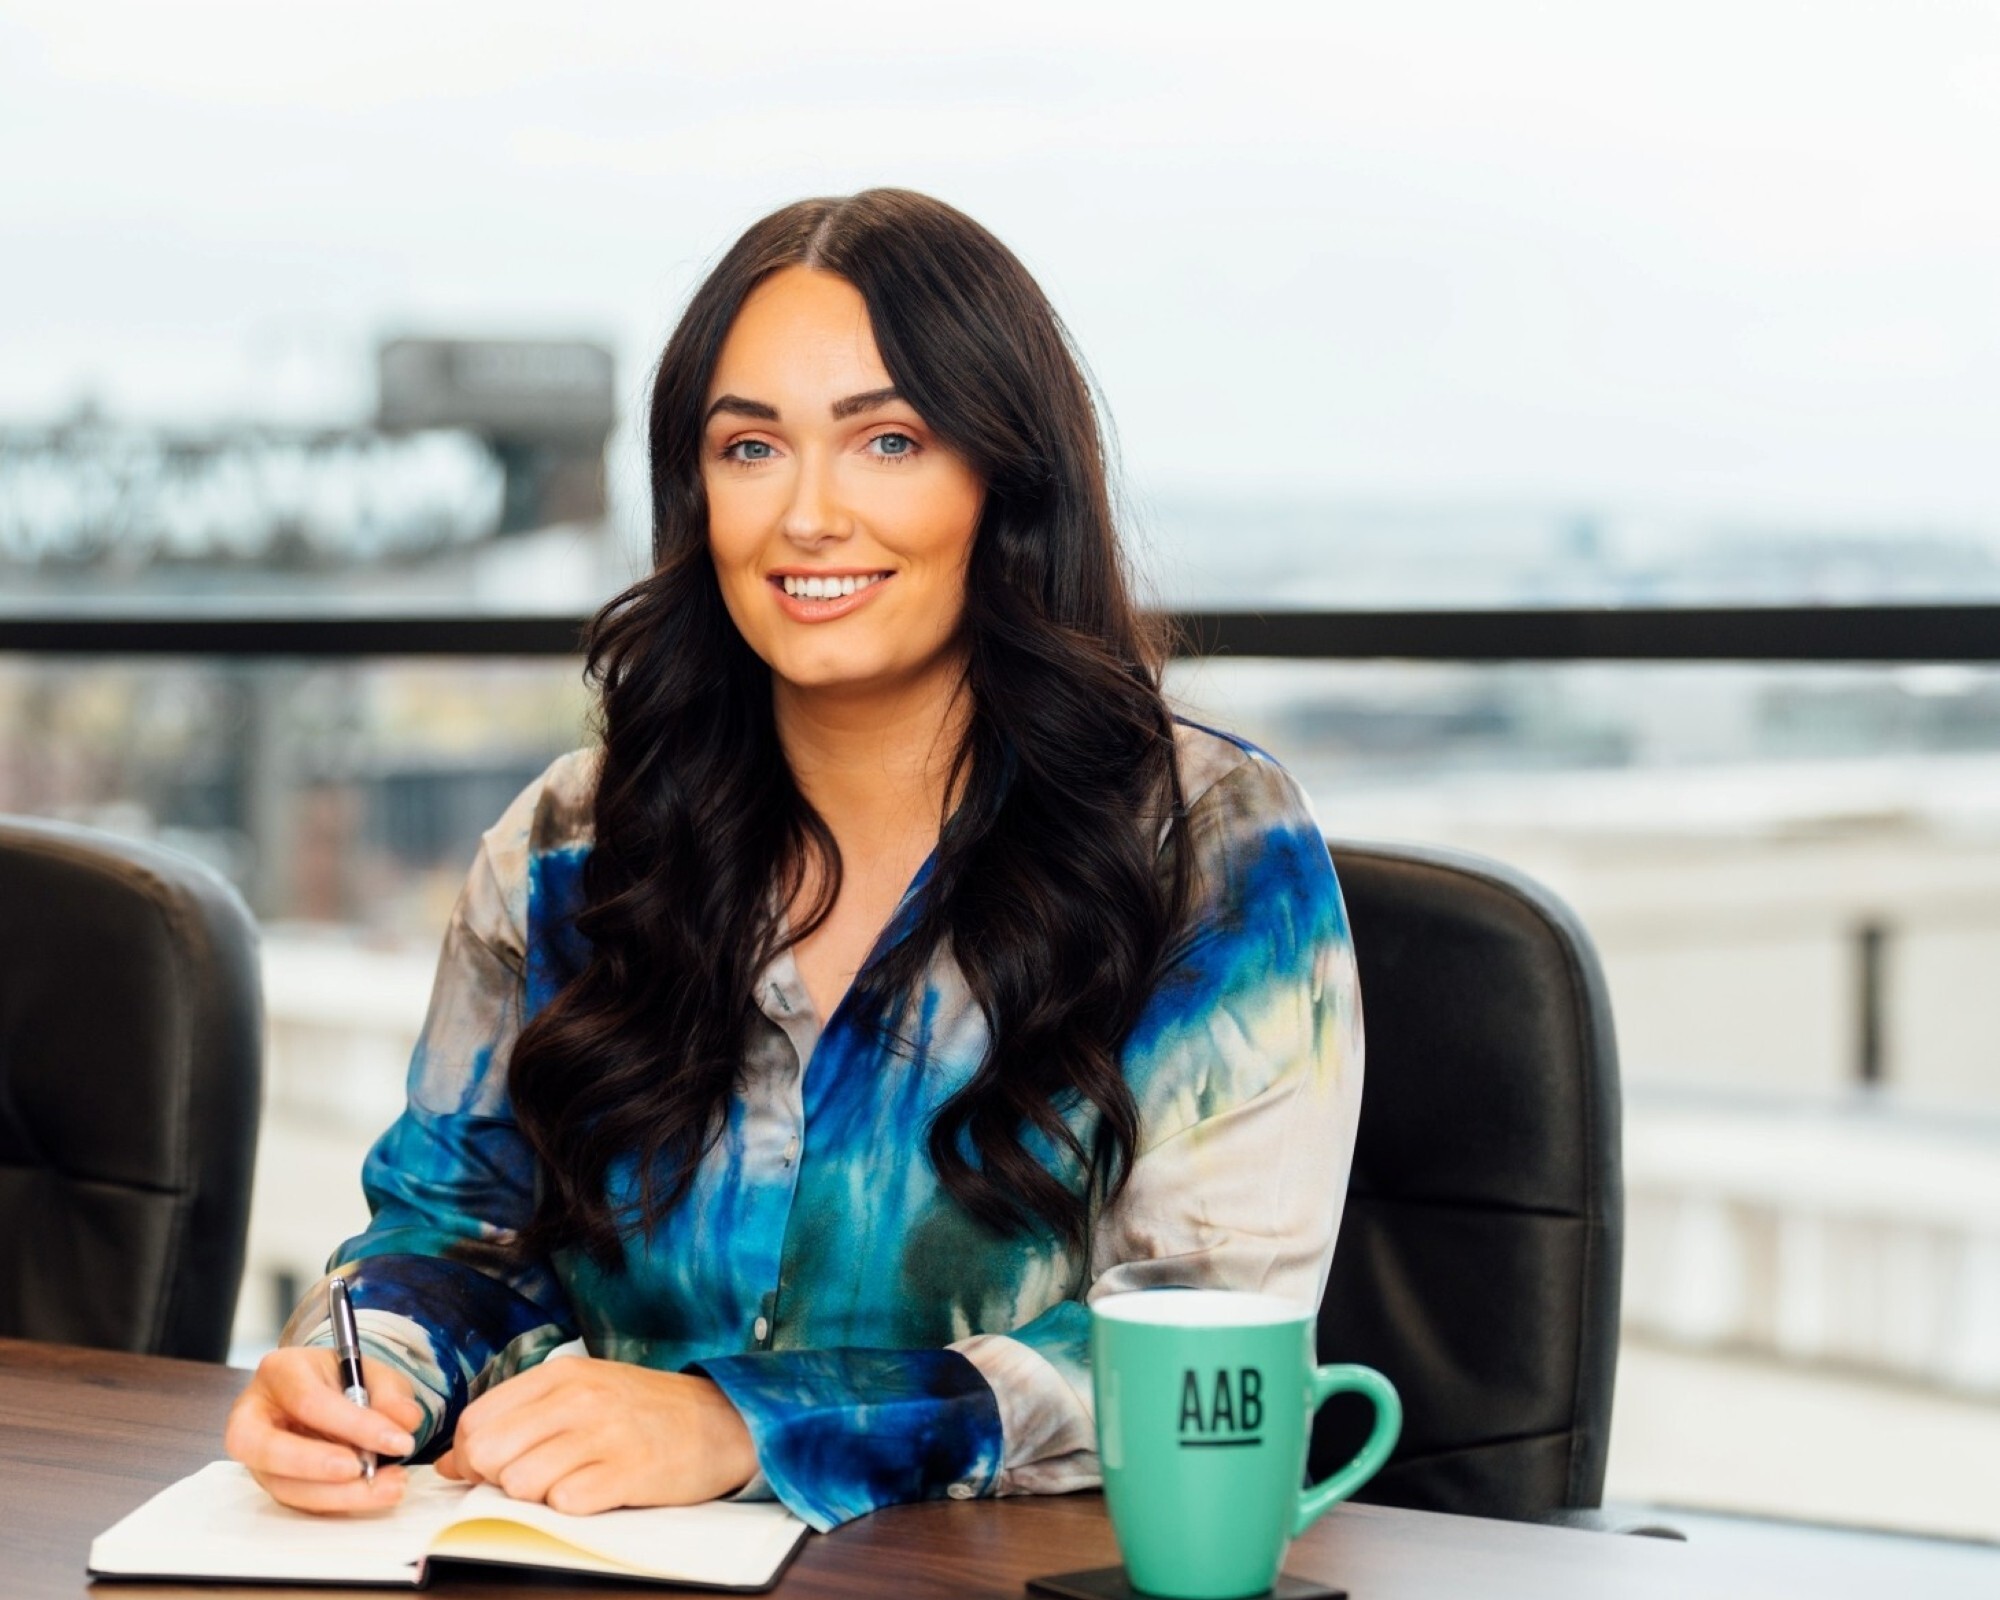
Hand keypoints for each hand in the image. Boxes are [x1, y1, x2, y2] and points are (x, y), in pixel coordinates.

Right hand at [224, 1346, 422, 1513]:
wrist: (328, 1395)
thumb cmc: (344, 1380)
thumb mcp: (373, 1373)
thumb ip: (391, 1393)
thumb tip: (406, 1420)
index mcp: (280, 1371)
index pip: (308, 1401)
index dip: (353, 1424)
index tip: (398, 1441)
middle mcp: (254, 1415)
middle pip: (270, 1449)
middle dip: (318, 1466)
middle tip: (365, 1472)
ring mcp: (258, 1455)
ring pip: (284, 1486)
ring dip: (337, 1495)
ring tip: (386, 1489)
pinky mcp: (271, 1483)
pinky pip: (299, 1501)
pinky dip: (337, 1503)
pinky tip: (372, 1495)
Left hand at [435, 1358, 756, 1514]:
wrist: (723, 1421)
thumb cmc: (643, 1411)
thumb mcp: (581, 1395)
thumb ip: (516, 1419)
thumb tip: (450, 1462)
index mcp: (560, 1375)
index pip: (476, 1421)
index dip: (473, 1455)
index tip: (496, 1466)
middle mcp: (579, 1399)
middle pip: (489, 1454)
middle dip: (498, 1478)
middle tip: (535, 1477)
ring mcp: (604, 1435)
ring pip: (521, 1484)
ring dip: (538, 1495)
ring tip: (572, 1481)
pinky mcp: (629, 1473)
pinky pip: (566, 1505)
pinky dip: (574, 1507)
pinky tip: (599, 1490)